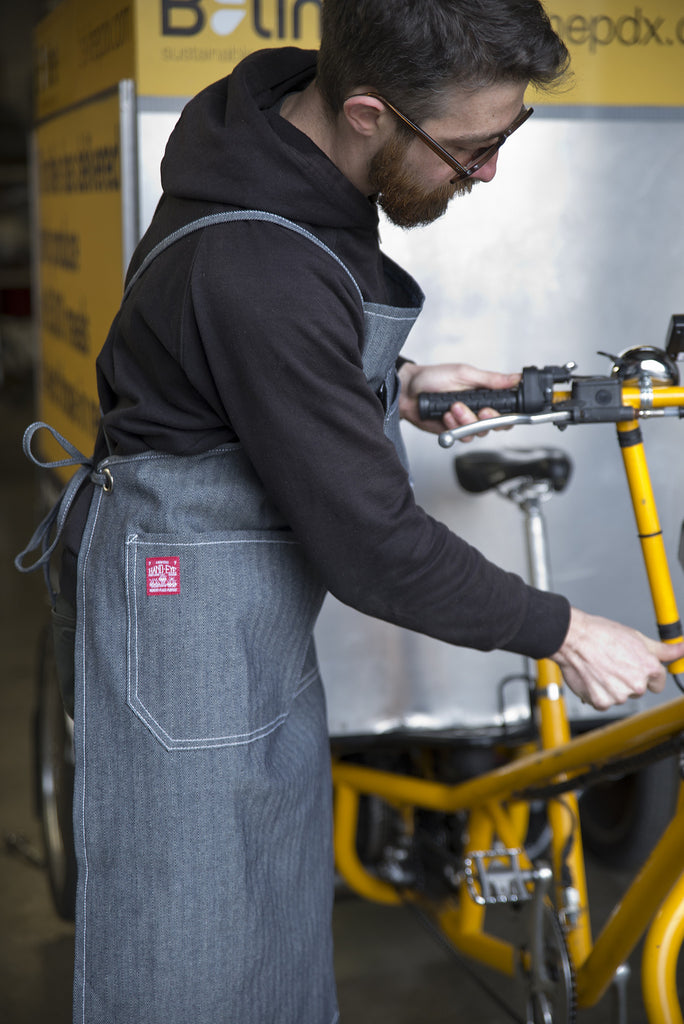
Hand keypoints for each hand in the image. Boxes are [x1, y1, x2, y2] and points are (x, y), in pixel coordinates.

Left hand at [398, 362, 520, 437]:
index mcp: (484, 394)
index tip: (497, 408)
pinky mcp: (453, 432)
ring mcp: (465, 422)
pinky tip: (444, 415)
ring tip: (452, 407)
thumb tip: (516, 378)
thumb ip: (491, 380)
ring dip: (466, 420)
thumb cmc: (433, 378)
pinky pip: (462, 436)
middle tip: (479, 410)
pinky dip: (454, 427)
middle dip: (487, 418)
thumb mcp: (465, 373)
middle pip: (496, 424)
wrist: (408, 391)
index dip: (508, 413)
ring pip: (478, 432)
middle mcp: (477, 409)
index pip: (507, 408)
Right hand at [552, 607, 683, 710]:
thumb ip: (663, 649)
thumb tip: (681, 650)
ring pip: (620, 696)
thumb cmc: (600, 634)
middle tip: (613, 663)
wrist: (572, 639)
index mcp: (649, 668)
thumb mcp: (636, 637)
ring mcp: (619, 695)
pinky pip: (604, 702)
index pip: (658, 682)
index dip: (647, 674)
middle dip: (627, 679)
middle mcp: (636, 684)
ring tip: (600, 668)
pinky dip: (597, 693)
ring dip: (611, 686)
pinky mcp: (601, 702)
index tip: (635, 668)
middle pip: (638, 689)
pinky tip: (592, 677)